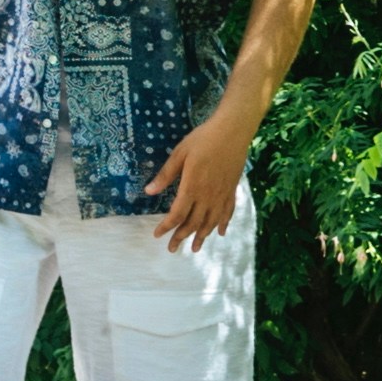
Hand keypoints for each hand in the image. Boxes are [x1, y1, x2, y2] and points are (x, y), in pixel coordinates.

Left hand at [146, 109, 249, 249]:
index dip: (166, 227)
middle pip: (193, 223)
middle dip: (181, 237)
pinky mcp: (232, 190)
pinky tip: (220, 233)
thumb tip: (148, 192)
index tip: (157, 234)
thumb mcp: (179, 154)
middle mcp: (208, 196)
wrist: (232, 131)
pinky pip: (228, 212)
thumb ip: (165, 175)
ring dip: (202, 236)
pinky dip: (223, 224)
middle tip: (172, 249)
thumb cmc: (203, 139)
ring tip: (195, 248)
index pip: (177, 214)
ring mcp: (222, 195)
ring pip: (211, 222)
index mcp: (192, 187)